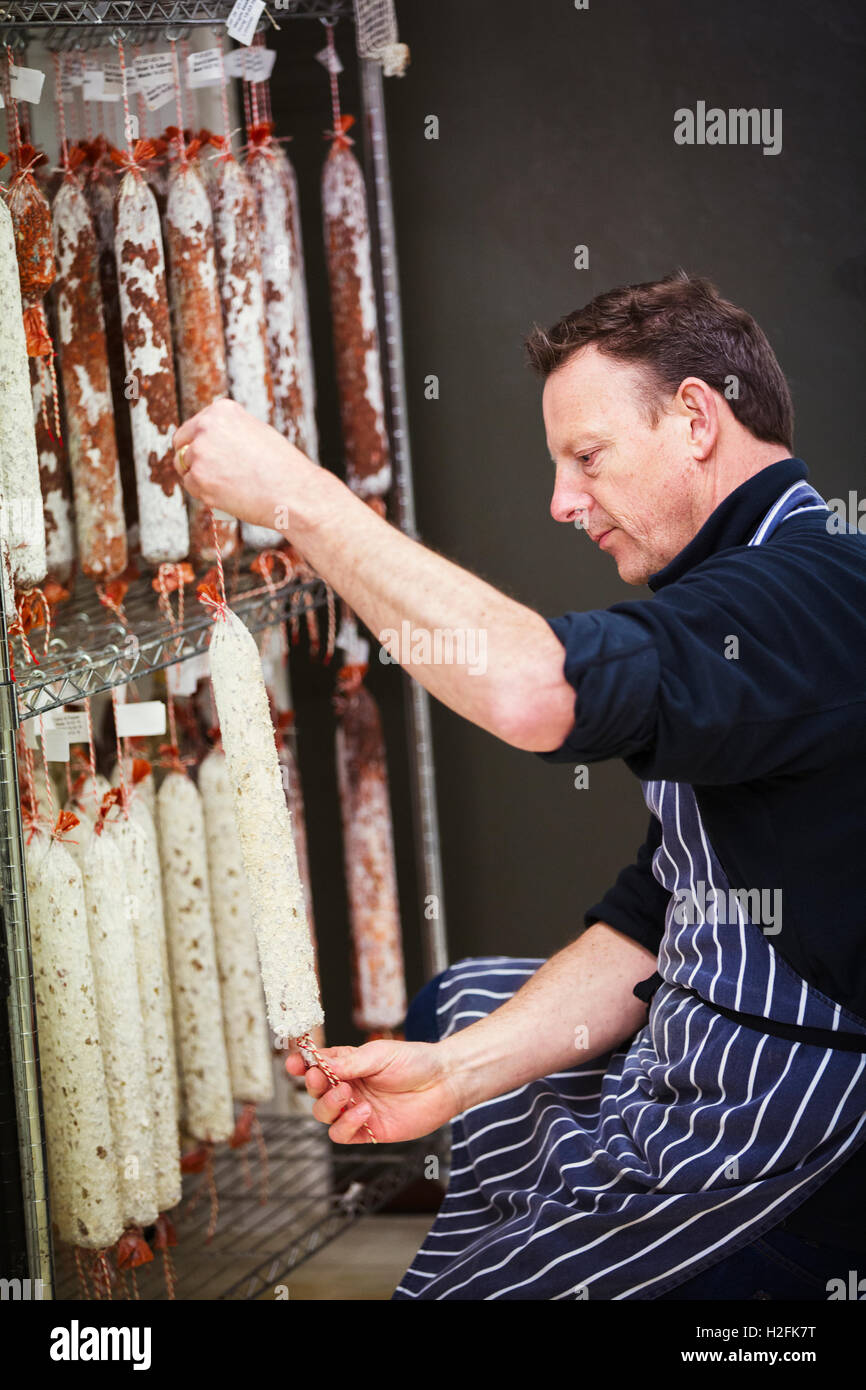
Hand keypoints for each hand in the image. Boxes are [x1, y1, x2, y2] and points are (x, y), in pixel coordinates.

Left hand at [172, 398, 319, 534]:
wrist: (294, 492)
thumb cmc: (282, 468)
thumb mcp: (255, 434)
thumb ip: (228, 434)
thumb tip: (204, 446)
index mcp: (221, 411)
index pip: (194, 426)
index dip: (198, 443)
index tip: (210, 456)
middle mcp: (206, 427)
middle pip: (181, 444)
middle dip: (190, 459)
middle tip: (208, 474)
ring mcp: (200, 453)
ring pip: (185, 467)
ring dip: (199, 478)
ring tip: (228, 486)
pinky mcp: (198, 479)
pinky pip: (191, 487)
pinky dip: (204, 494)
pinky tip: (228, 495)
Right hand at [286, 1039, 463, 1143]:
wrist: (444, 1082)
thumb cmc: (415, 1061)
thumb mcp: (380, 1054)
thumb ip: (350, 1061)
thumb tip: (320, 1063)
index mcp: (348, 1064)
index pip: (317, 1065)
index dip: (302, 1064)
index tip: (295, 1062)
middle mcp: (349, 1087)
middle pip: (315, 1092)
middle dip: (313, 1086)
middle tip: (322, 1078)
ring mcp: (356, 1110)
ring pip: (324, 1116)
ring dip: (329, 1106)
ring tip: (349, 1094)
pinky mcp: (369, 1132)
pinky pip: (343, 1135)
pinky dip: (346, 1125)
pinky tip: (364, 1113)